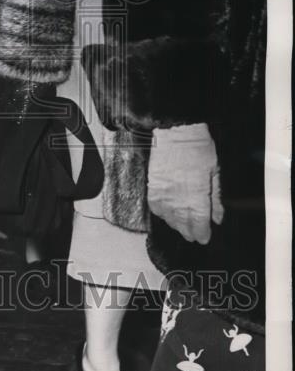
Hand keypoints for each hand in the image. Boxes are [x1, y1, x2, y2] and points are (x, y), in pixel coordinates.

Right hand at [147, 123, 222, 243]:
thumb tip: (217, 218)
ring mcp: (164, 192)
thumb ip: (216, 198)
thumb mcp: (215, 172)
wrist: (175, 132)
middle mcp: (179, 196)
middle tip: (194, 236)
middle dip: (189, 232)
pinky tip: (168, 215)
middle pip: (183, 223)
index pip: (199, 222)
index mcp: (197, 193)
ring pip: (169, 218)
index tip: (204, 238)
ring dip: (176, 225)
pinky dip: (162, 214)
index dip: (202, 233)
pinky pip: (156, 208)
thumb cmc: (198, 149)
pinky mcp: (153, 187)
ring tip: (182, 228)